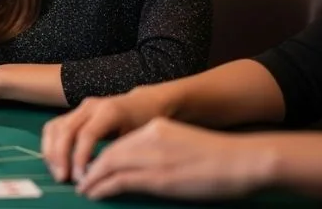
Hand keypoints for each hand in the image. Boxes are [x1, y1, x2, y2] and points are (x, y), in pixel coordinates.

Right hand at [42, 87, 169, 182]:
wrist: (140, 104)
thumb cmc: (141, 124)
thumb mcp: (135, 139)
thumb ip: (116, 154)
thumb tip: (96, 176)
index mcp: (109, 111)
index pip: (87, 134)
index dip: (80, 157)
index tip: (80, 178)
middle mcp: (90, 106)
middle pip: (66, 129)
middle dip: (61, 156)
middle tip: (63, 178)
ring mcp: (79, 108)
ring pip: (55, 127)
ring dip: (51, 152)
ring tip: (57, 172)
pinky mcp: (73, 112)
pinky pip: (54, 127)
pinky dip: (50, 145)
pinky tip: (55, 162)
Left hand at [76, 118, 271, 200]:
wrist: (242, 160)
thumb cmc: (220, 160)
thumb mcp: (183, 146)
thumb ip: (160, 152)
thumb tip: (140, 170)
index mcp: (156, 128)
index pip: (119, 143)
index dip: (101, 156)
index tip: (92, 168)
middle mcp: (149, 137)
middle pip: (109, 152)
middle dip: (91, 167)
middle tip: (80, 180)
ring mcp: (152, 156)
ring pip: (109, 165)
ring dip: (92, 179)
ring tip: (83, 189)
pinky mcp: (157, 176)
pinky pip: (119, 180)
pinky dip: (102, 187)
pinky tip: (94, 193)